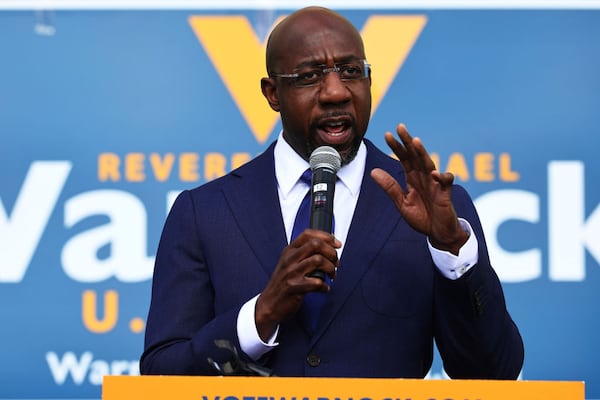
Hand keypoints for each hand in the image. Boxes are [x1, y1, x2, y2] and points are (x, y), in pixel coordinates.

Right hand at [255, 229, 339, 340]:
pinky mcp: (294, 287)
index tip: (337, 244)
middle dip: (331, 252)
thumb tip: (328, 248)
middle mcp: (290, 259)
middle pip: (315, 244)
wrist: (269, 303)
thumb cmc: (283, 283)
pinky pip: (317, 282)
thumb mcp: (289, 263)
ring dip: (330, 268)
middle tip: (335, 262)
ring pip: (318, 260)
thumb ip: (304, 254)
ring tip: (331, 275)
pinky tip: (324, 288)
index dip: (326, 237)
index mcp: (289, 251)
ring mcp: (291, 272)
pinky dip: (325, 286)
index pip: (308, 234)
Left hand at [370, 123, 467, 254]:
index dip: (396, 147)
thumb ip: (390, 187)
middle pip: (415, 156)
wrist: (438, 233)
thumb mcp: (401, 203)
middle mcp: (424, 177)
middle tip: (400, 127)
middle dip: (407, 142)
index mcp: (412, 178)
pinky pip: (445, 182)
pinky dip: (442, 177)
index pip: (404, 158)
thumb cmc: (422, 217)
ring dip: (422, 153)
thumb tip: (373, 171)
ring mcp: (435, 184)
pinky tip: (435, 173)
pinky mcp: (445, 194)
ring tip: (415, 141)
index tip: (387, 134)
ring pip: (429, 164)